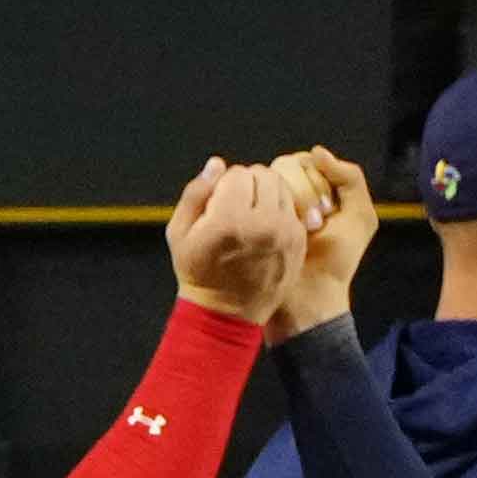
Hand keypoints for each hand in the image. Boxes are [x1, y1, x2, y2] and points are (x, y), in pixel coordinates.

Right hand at [165, 148, 363, 325]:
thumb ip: (195, 193)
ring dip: (267, 193)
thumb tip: (217, 164)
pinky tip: (266, 226)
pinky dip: (280, 209)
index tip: (218, 203)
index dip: (224, 184)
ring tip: (252, 213)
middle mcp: (262, 223)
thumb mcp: (179, 233)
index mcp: (229, 220)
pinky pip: (293, 206)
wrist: (226, 313)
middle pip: (263, 175)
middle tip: (237, 204)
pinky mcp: (298, 241)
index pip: (237, 173)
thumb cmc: (198, 271)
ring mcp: (284, 233)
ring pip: (282, 187)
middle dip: (248, 183)